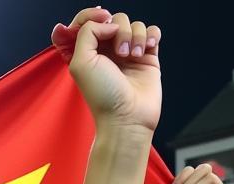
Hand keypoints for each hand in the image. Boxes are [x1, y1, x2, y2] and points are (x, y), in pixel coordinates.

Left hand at [54, 9, 160, 132]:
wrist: (127, 117)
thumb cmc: (102, 95)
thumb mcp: (81, 62)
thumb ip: (87, 33)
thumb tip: (108, 23)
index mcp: (87, 53)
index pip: (86, 22)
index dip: (91, 15)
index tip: (100, 18)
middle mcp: (107, 52)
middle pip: (115, 19)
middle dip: (119, 30)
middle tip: (120, 53)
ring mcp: (128, 53)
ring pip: (134, 24)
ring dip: (135, 36)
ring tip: (133, 57)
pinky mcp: (147, 57)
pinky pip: (152, 31)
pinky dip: (151, 35)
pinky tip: (147, 48)